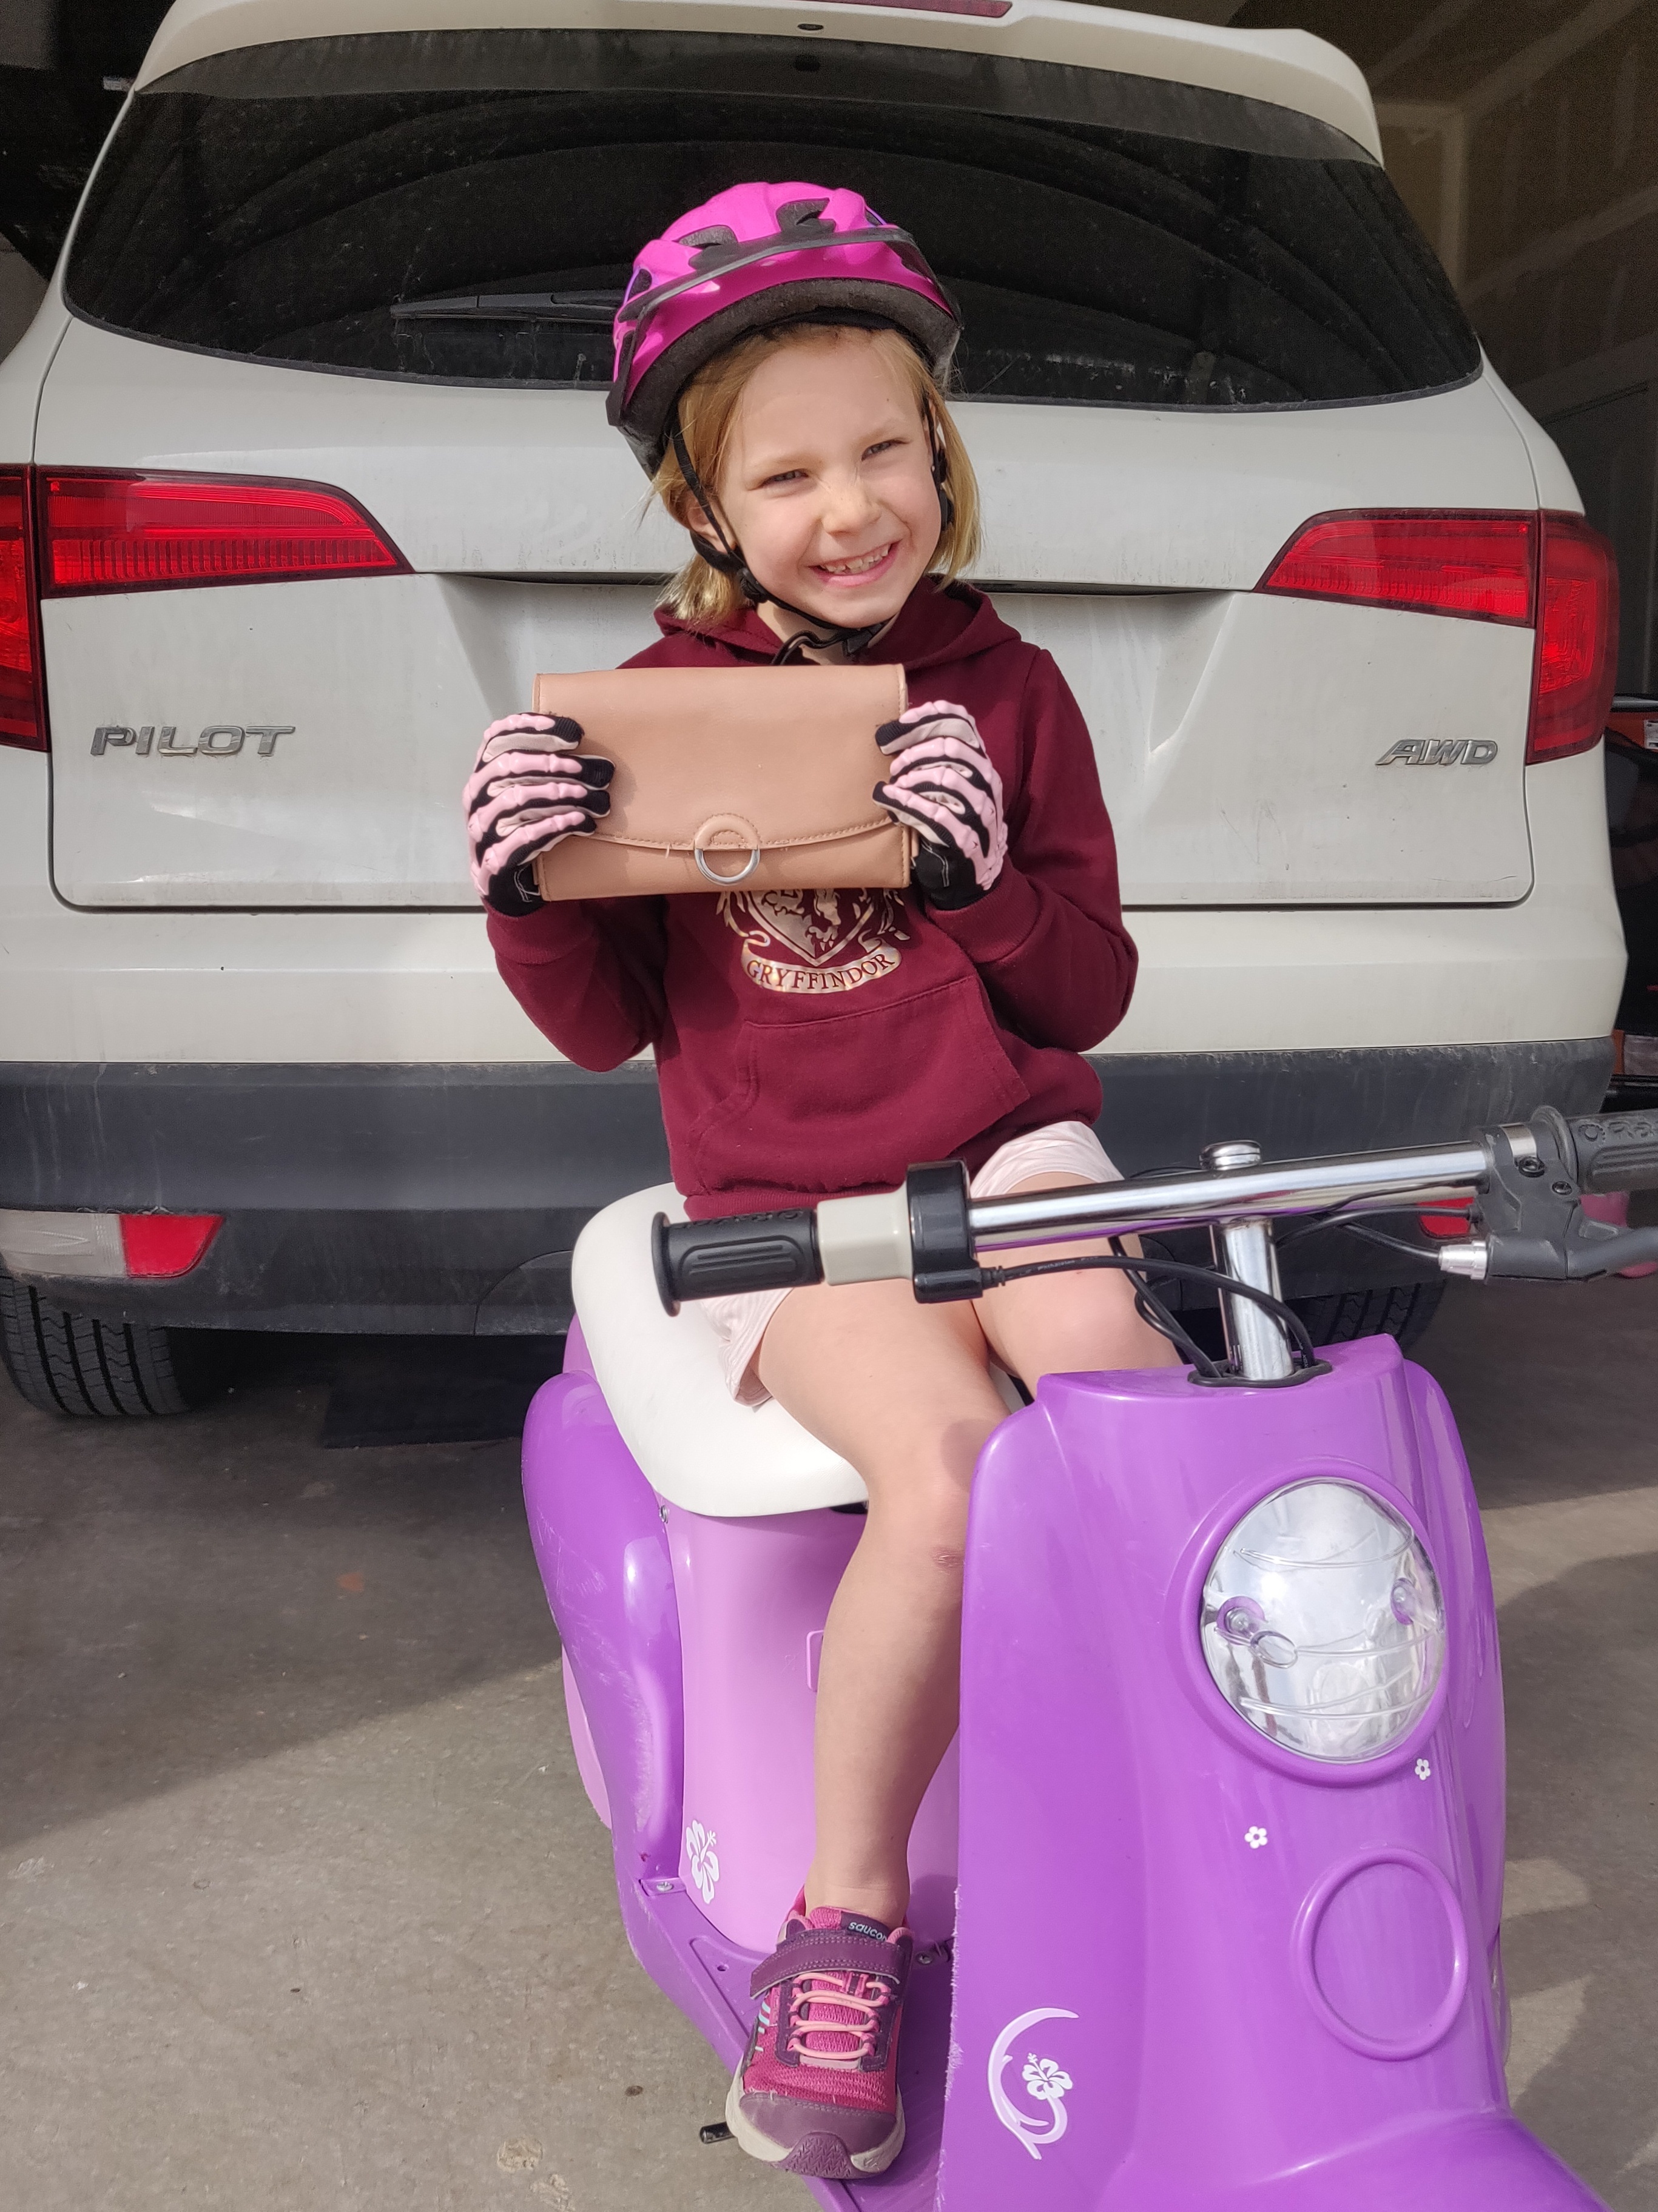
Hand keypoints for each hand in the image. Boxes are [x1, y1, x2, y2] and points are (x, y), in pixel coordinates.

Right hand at [464, 714, 613, 916]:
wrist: (507, 886)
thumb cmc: (524, 829)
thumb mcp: (529, 796)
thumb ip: (548, 773)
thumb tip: (600, 764)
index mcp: (484, 773)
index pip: (499, 737)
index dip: (533, 727)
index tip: (573, 732)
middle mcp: (476, 796)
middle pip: (509, 766)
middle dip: (553, 763)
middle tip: (588, 769)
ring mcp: (481, 828)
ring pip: (516, 799)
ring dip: (557, 794)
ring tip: (591, 797)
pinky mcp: (494, 859)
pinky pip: (522, 837)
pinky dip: (553, 826)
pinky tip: (579, 822)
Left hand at [873, 700, 1006, 908]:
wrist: (972, 876)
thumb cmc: (952, 824)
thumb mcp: (950, 786)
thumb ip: (934, 759)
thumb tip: (892, 730)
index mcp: (980, 763)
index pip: (961, 722)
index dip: (926, 717)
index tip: (896, 726)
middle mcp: (986, 781)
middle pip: (949, 747)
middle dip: (913, 752)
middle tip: (893, 765)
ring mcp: (979, 810)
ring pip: (944, 778)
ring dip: (911, 778)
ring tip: (893, 786)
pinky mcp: (966, 838)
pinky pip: (935, 814)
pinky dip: (907, 804)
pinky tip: (890, 801)